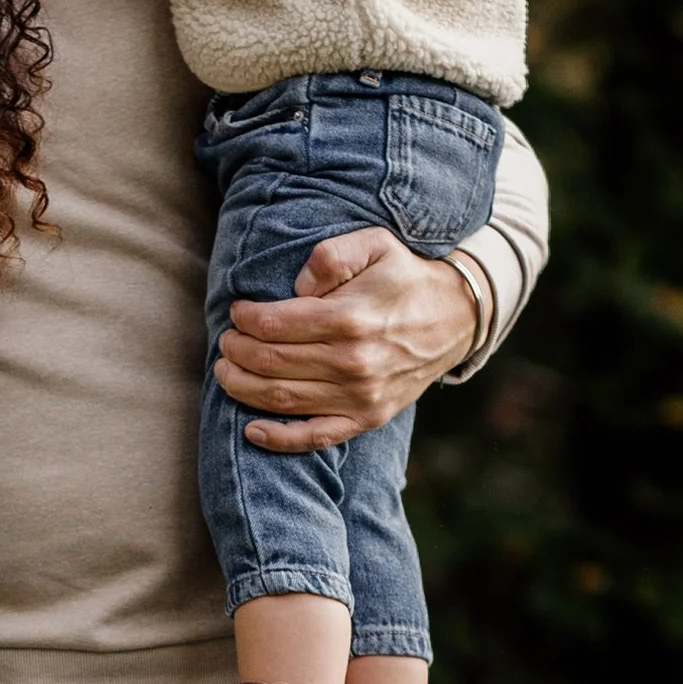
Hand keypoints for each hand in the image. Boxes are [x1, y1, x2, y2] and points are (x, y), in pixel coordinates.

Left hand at [214, 229, 480, 451]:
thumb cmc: (406, 277)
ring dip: (242, 388)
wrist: (457, 318)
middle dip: (236, 352)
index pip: (273, 325)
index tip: (238, 313)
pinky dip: (278, 438)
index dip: (245, 319)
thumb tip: (296, 286)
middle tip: (226, 342)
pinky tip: (251, 430)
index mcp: (349, 318)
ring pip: (282, 399)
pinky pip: (316, 437)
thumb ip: (331, 256)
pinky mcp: (367, 418)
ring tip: (226, 372)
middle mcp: (352, 362)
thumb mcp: (375, 245)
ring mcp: (360, 396)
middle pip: (270, 363)